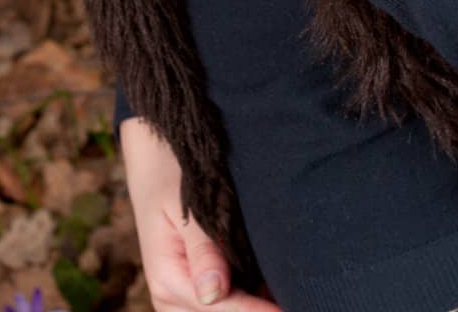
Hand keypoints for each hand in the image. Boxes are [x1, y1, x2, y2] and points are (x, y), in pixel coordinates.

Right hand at [121, 116, 281, 309]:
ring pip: (229, 310)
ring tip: (294, 292)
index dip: (257, 311)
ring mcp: (186, 297)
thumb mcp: (185, 205)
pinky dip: (252, 297)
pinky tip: (278, 285)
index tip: (289, 308)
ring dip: (257, 303)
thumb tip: (213, 292)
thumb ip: (203, 247)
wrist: (154, 160)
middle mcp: (174, 299)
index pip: (222, 307)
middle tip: (302, 298)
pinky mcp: (199, 289)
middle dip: (261, 308)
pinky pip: (228, 301)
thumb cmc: (172, 177)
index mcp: (168, 280)